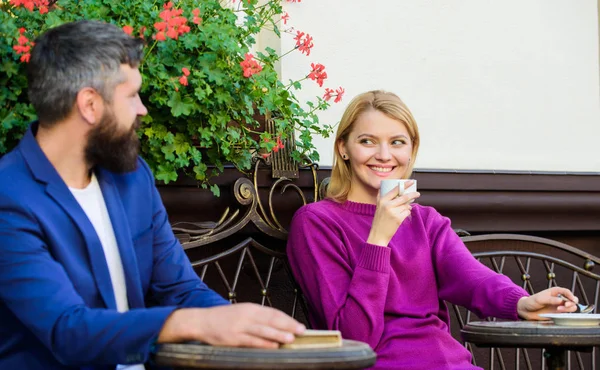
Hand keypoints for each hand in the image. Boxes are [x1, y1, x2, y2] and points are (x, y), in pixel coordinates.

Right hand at [157, 303, 305, 347]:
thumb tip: (276, 325)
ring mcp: (240, 326)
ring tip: (291, 338)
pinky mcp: (233, 338)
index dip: (287, 319)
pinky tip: (273, 345)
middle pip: (271, 320)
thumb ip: (256, 318)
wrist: (200, 321)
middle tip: (301, 330)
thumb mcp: (241, 313)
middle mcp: (246, 315)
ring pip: (263, 330)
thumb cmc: (222, 318)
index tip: (298, 324)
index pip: (273, 312)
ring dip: (278, 334)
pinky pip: (251, 341)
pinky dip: (263, 343)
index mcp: (250, 308)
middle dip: (288, 325)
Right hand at [367, 180, 420, 246]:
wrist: (378, 234)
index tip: (411, 182)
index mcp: (382, 200)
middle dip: (412, 195)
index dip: (404, 185)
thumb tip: (382, 186)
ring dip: (407, 207)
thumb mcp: (377, 207)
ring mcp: (393, 212)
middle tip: (417, 194)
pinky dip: (407, 213)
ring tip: (401, 211)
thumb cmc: (379, 220)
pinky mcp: (398, 218)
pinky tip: (402, 216)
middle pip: (404, 197)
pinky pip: (407, 212)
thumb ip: (380, 197)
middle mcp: (387, 205)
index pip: (395, 190)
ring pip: (406, 205)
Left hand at [517, 287, 578, 319]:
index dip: (570, 295)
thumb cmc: (532, 301)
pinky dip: (566, 314)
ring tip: (559, 310)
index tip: (571, 299)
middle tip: (566, 305)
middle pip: (572, 300)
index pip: (566, 291)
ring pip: (571, 307)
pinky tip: (559, 313)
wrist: (526, 310)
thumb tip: (561, 301)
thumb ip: (551, 300)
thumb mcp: (540, 299)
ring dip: (569, 308)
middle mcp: (559, 298)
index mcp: (555, 292)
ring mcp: (559, 306)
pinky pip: (566, 314)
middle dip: (572, 302)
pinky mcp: (557, 314)